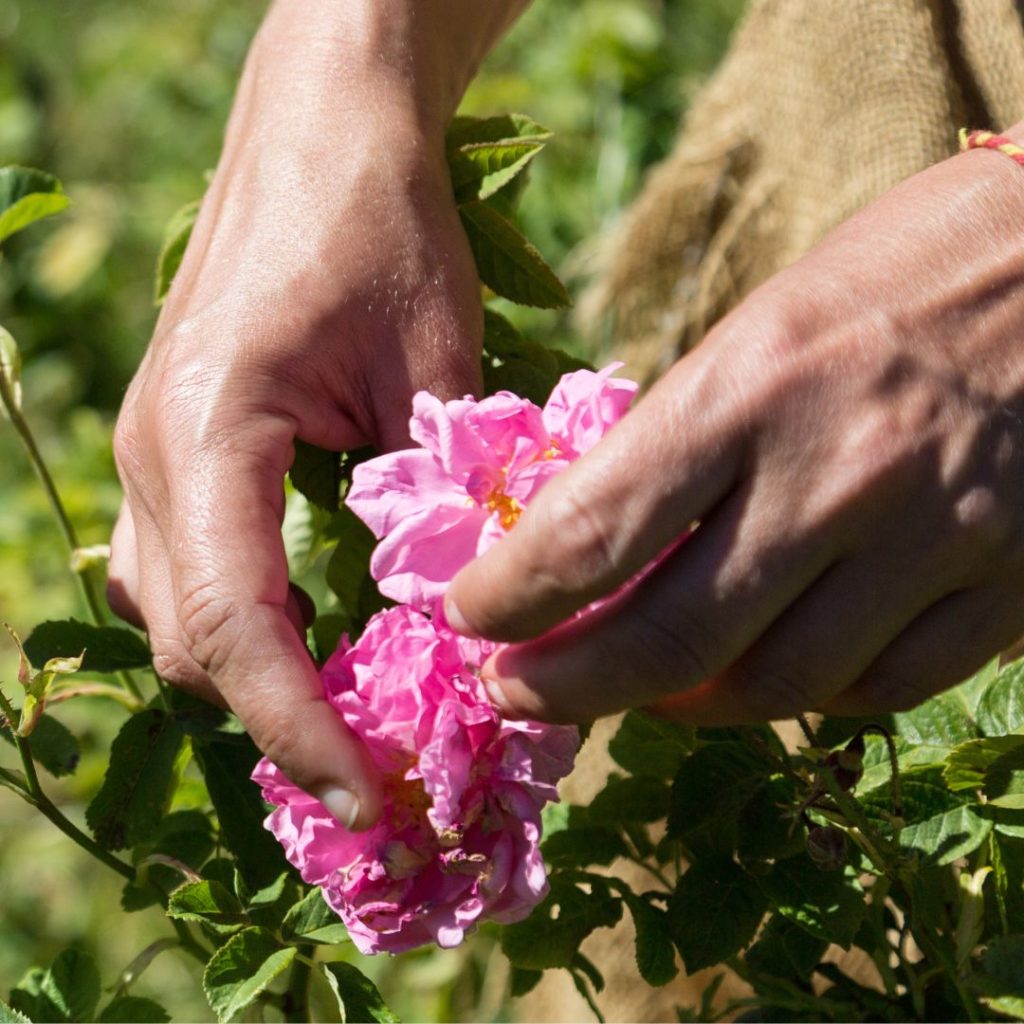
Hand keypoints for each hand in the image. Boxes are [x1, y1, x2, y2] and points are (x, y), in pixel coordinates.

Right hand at [107, 1, 505, 828]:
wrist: (324, 131)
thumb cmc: (382, 223)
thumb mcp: (434, 362)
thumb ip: (440, 501)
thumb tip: (465, 619)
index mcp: (206, 435)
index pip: (236, 629)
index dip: (301, 730)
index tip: (372, 796)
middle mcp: (156, 457)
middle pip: (198, 643)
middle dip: (287, 720)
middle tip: (389, 770)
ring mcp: (158, 453)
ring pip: (184, 618)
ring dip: (266, 680)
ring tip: (360, 720)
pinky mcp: (185, 449)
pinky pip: (193, 572)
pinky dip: (253, 627)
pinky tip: (323, 638)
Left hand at [446, 128, 1023, 725]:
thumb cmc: (897, 273)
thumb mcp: (763, 326)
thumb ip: (681, 441)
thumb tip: (591, 539)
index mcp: (753, 386)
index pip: (592, 532)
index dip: (510, 597)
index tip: (467, 616)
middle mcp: (837, 476)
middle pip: (669, 639)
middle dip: (565, 686)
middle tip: (513, 690)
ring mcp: (932, 539)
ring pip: (772, 687)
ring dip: (676, 704)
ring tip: (629, 687)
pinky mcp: (1005, 584)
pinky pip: (877, 689)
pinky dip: (795, 700)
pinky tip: (755, 676)